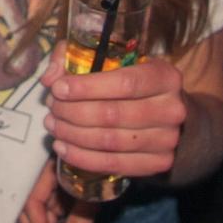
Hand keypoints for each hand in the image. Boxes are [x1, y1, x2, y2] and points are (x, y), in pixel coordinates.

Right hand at [17, 161, 100, 222]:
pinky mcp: (55, 197)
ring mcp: (46, 190)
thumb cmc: (102, 168)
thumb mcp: (95, 190)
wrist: (112, 153)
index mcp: (46, 171)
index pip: (31, 204)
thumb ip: (82, 215)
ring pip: (40, 220)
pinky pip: (50, 218)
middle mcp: (40, 181)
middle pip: (29, 216)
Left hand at [41, 51, 186, 178]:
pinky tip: (63, 148)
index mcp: (165, 76)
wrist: (166, 115)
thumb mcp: (111, 59)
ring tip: (53, 126)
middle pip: (113, 114)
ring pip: (110, 141)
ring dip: (73, 135)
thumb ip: (75, 58)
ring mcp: (168, 140)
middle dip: (73, 112)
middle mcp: (172, 109)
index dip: (87, 87)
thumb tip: (50, 78)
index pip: (125, 83)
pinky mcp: (159, 163)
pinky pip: (113, 164)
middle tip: (52, 108)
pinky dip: (82, 157)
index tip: (58, 88)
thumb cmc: (132, 82)